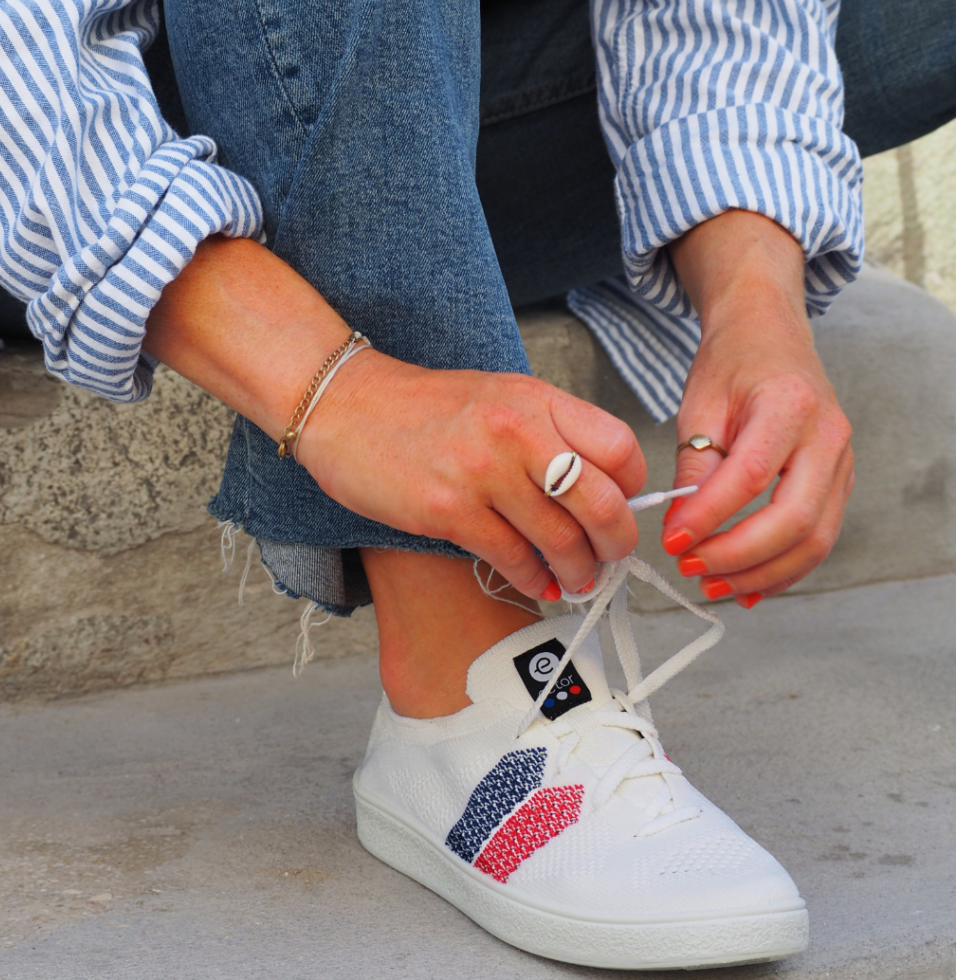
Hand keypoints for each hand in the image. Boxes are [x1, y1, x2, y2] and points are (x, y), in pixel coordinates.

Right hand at [146, 236, 646, 600]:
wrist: (346, 404)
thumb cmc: (423, 407)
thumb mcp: (498, 396)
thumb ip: (547, 431)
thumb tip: (596, 483)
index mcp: (536, 399)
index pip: (620, 447)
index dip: (634, 487)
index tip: (625, 507)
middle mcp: (518, 432)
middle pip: (602, 501)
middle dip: (617, 542)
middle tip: (613, 558)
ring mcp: (484, 472)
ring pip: (562, 539)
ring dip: (579, 570)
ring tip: (578, 580)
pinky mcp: (450, 510)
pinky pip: (514, 558)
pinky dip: (535, 579)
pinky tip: (539, 583)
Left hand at [662, 211, 854, 605]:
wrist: (769, 337)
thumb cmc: (732, 365)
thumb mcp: (699, 406)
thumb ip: (694, 466)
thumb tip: (681, 529)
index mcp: (790, 405)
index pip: (752, 476)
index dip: (711, 517)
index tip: (673, 542)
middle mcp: (828, 436)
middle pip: (795, 519)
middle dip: (738, 556)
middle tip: (691, 570)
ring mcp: (842, 463)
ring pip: (815, 540)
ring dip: (761, 574)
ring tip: (712, 586)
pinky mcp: (839, 484)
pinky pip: (818, 539)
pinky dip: (782, 570)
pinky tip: (745, 585)